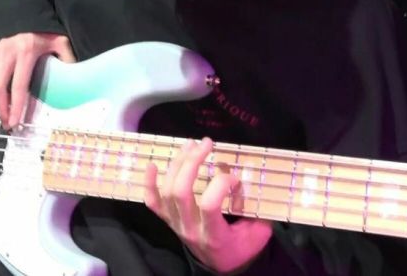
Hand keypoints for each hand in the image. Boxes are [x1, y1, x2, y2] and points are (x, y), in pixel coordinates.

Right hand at [0, 33, 76, 128]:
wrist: (24, 12)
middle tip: (7, 123)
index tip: (15, 122)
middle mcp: (6, 53)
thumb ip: (67, 58)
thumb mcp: (60, 40)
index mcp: (25, 52)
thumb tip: (76, 78)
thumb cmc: (44, 29)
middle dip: (0, 109)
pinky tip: (0, 94)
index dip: (15, 106)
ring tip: (4, 109)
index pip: (18, 85)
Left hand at [144, 138, 271, 274]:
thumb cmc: (243, 247)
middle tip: (206, 143)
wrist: (223, 266)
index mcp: (214, 235)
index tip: (235, 176)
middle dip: (192, 162)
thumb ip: (255, 207)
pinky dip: (149, 183)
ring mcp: (176, 225)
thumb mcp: (258, 232)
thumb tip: (251, 177)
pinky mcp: (168, 221)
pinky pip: (152, 202)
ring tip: (190, 144)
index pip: (209, 204)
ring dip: (177, 163)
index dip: (222, 183)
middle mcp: (190, 229)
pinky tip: (152, 164)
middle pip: (181, 191)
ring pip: (168, 191)